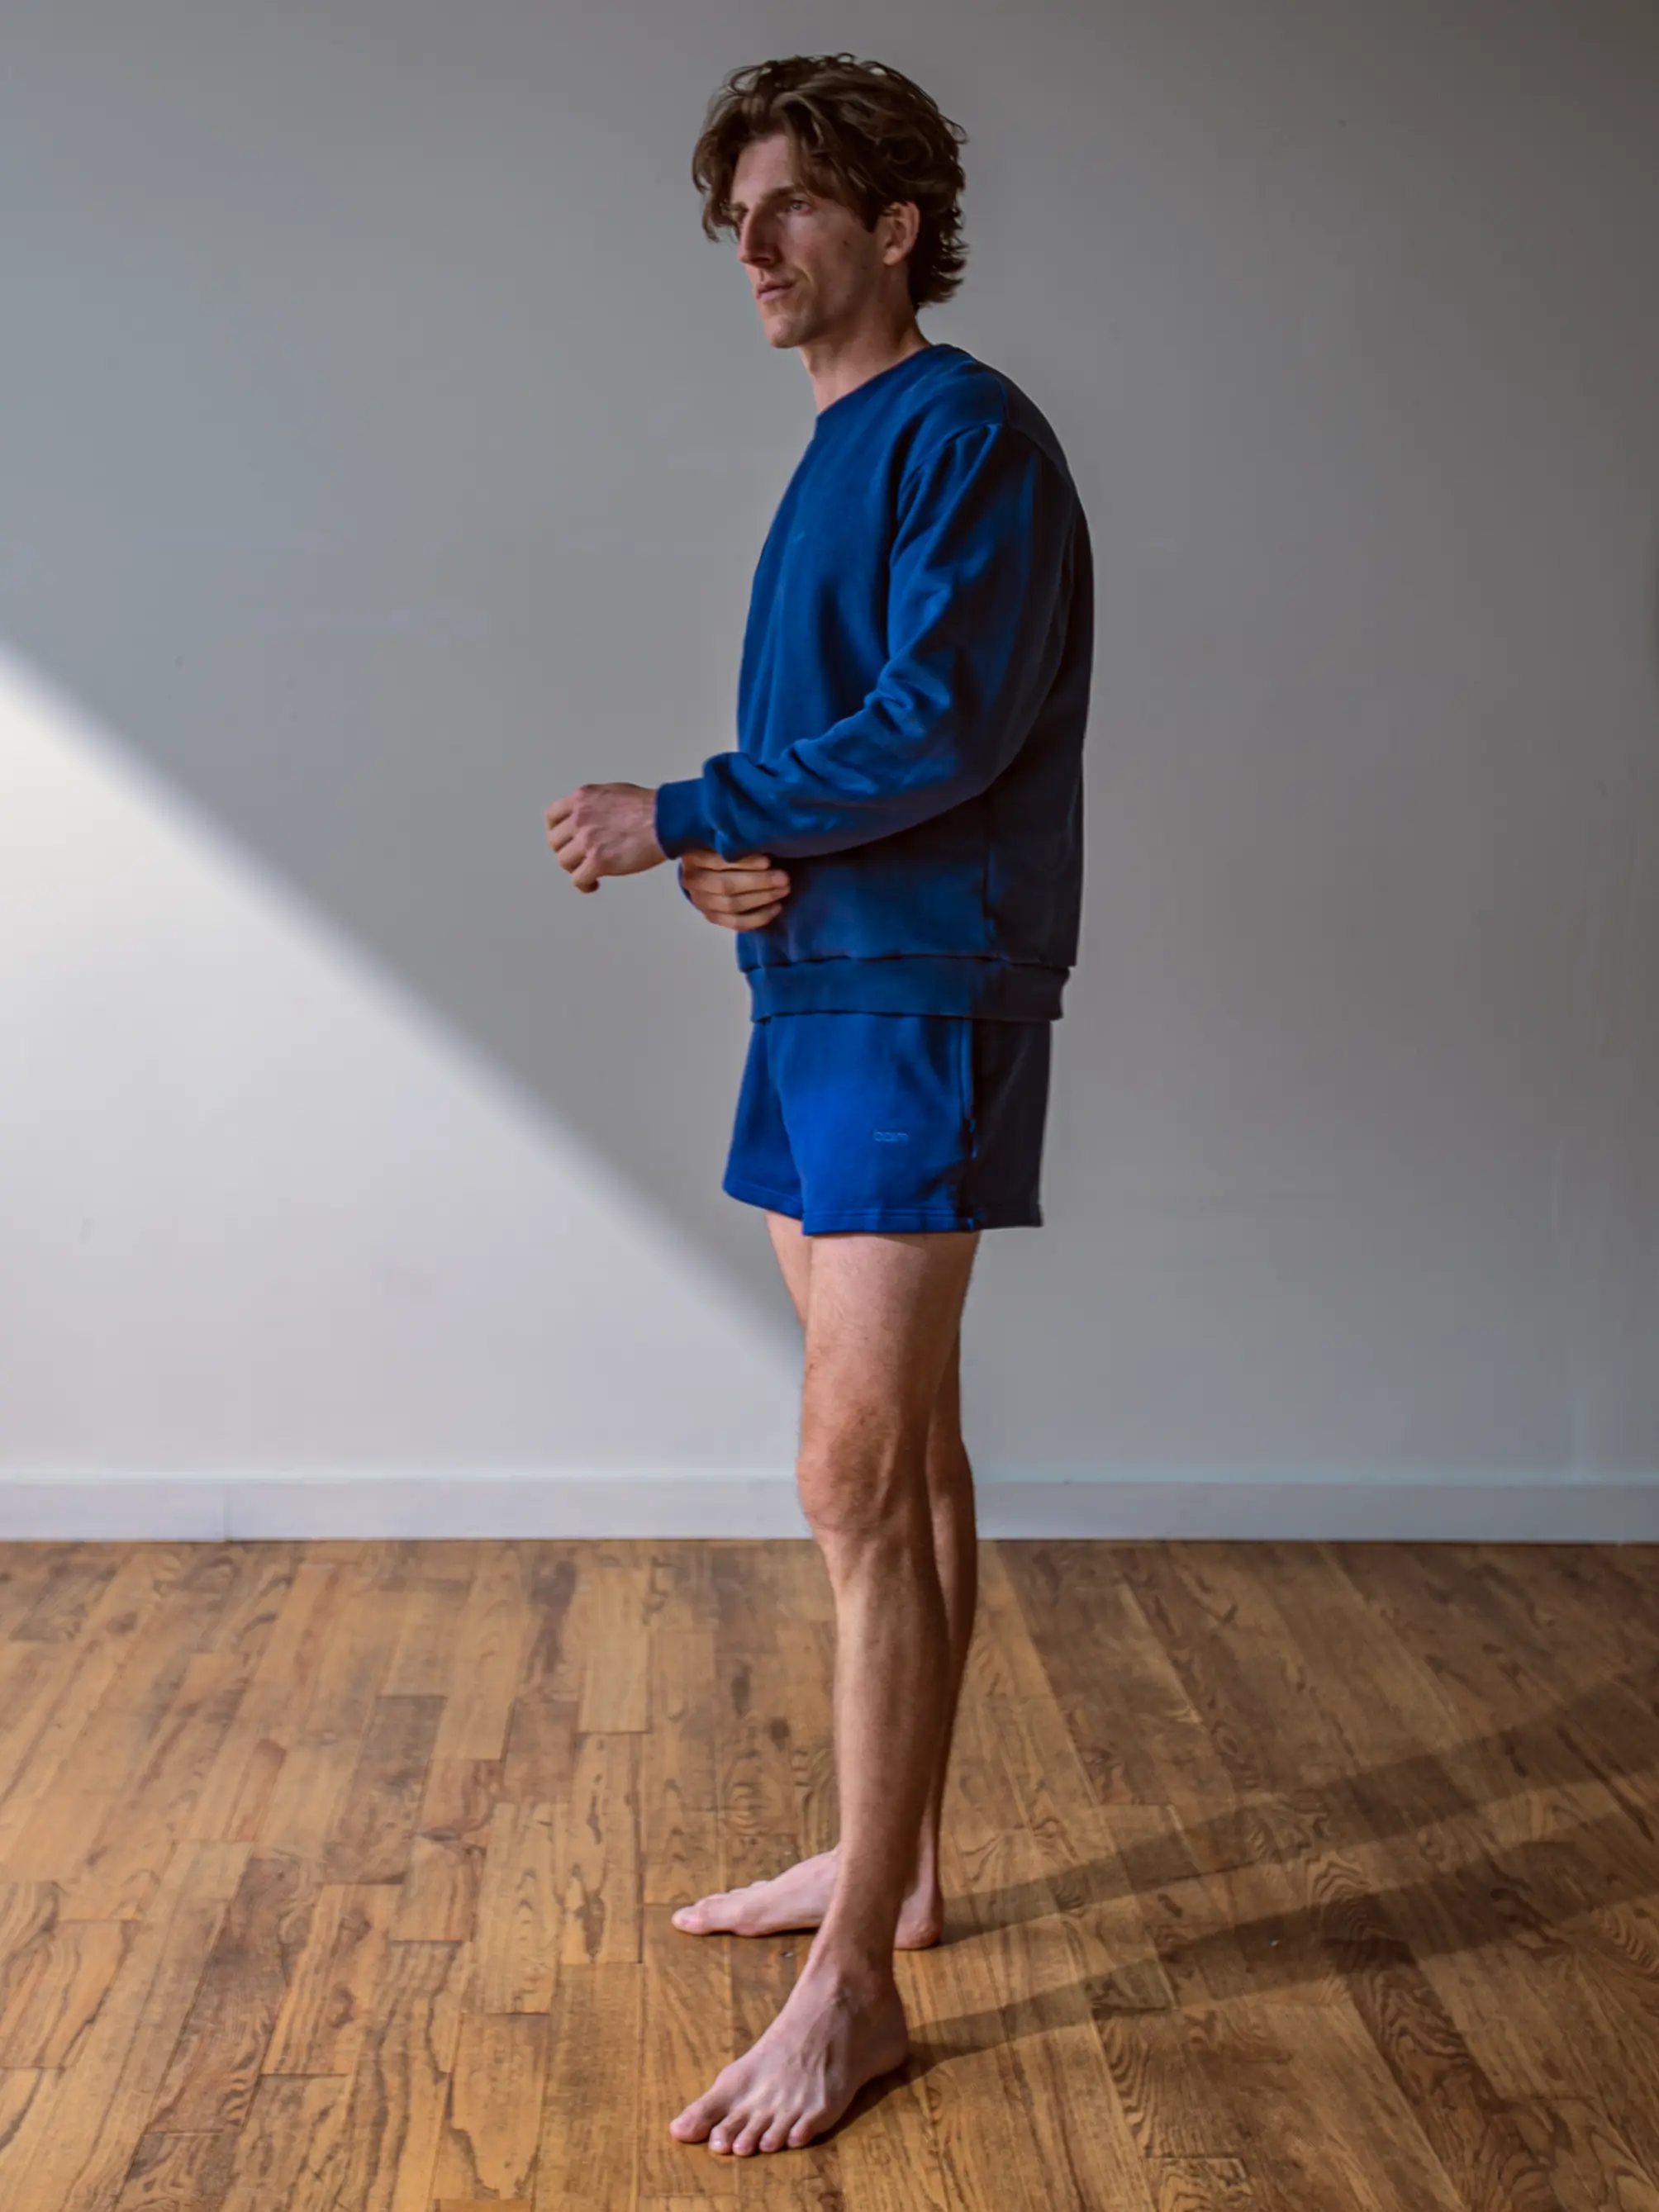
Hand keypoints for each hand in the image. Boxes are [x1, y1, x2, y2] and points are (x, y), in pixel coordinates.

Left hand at [545, 783, 664, 891]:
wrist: (666, 820)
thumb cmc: (650, 807)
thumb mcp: (613, 793)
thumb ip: (594, 805)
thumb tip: (592, 818)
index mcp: (582, 799)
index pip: (552, 816)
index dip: (557, 832)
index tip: (564, 840)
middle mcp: (579, 817)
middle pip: (555, 842)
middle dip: (567, 851)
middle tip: (579, 859)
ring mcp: (587, 840)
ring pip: (564, 861)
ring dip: (575, 869)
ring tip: (589, 873)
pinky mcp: (598, 861)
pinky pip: (578, 879)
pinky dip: (584, 885)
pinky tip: (594, 885)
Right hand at [680, 848, 790, 930]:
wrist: (704, 868)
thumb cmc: (722, 848)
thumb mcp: (725, 840)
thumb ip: (739, 843)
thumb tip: (765, 846)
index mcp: (693, 857)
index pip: (718, 862)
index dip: (744, 863)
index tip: (768, 861)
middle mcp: (692, 881)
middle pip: (725, 886)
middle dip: (758, 882)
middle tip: (784, 878)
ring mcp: (700, 902)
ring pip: (731, 906)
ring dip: (762, 899)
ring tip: (784, 890)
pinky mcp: (712, 917)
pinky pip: (736, 923)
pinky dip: (758, 918)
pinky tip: (777, 908)